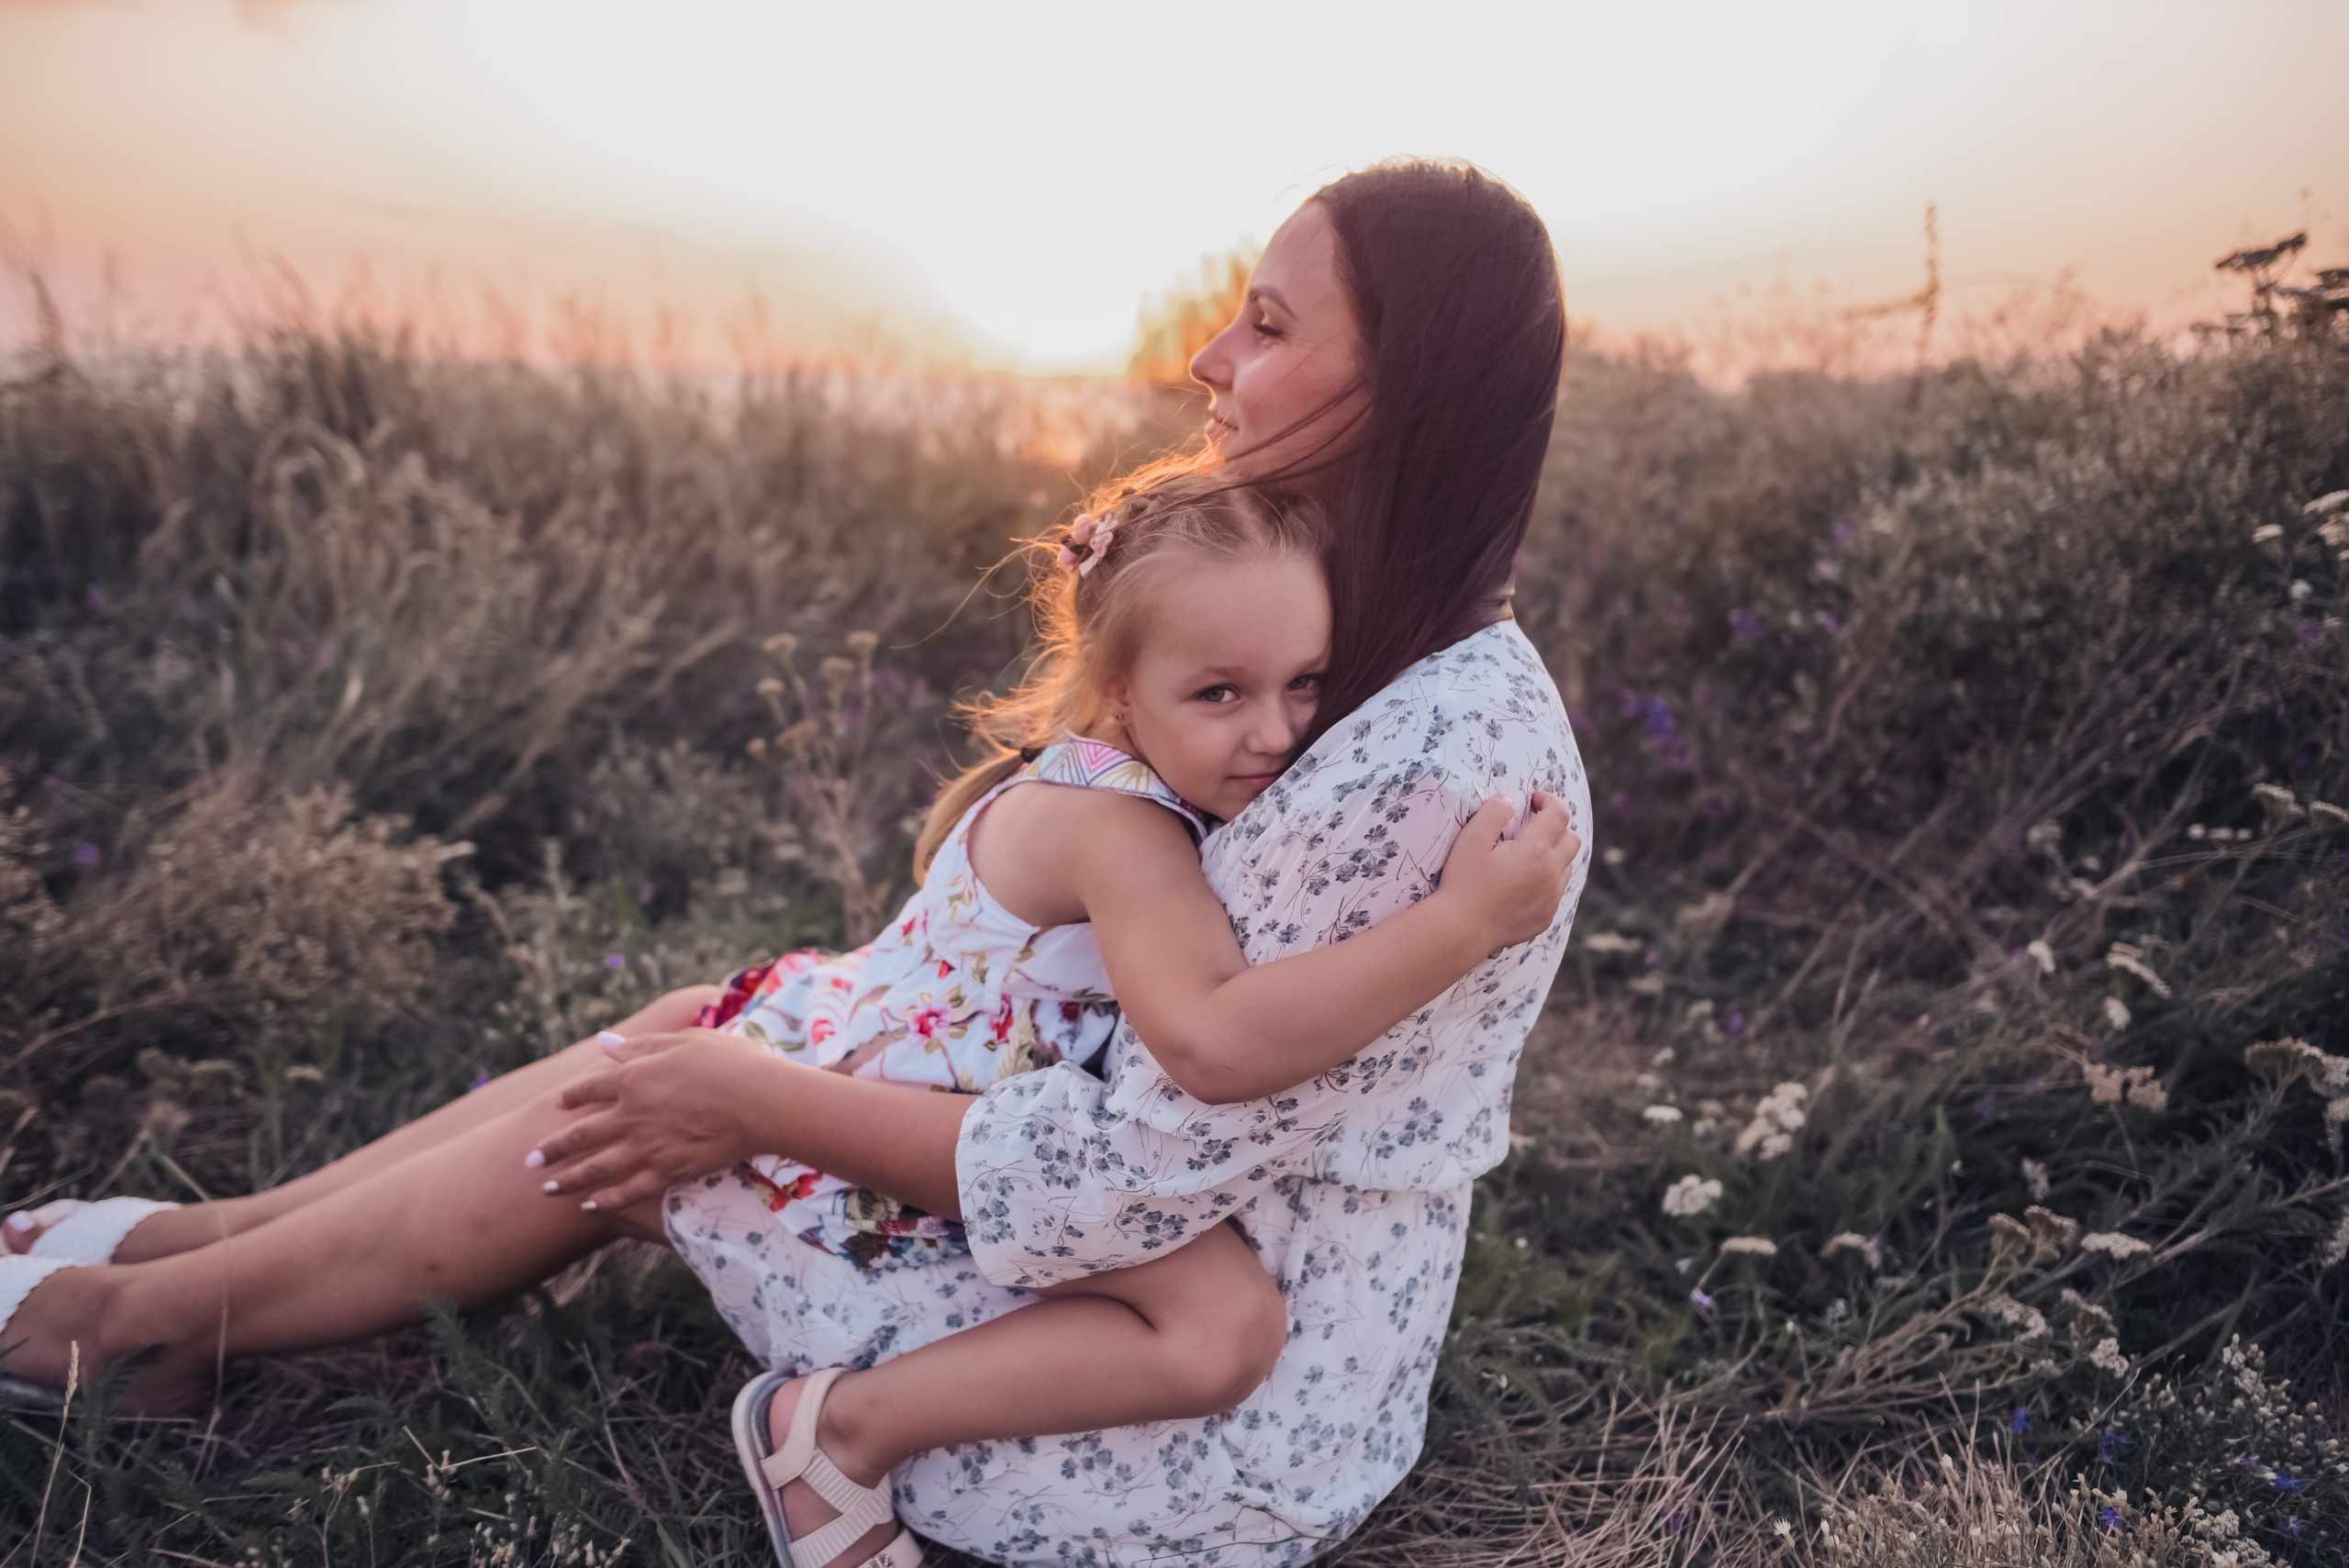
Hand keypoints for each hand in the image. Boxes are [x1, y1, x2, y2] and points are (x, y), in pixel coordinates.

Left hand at [531, 1028, 782, 1210]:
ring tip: (547, 1189)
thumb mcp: (685, 1040)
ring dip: (568, 1179)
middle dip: (552, 1148)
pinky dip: (605, 1200)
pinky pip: (628, 1190)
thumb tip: (603, 1044)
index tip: (556, 1105)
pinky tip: (589, 1206)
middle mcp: (631, 1113)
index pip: (592, 1087)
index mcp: (635, 1077)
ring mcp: (646, 1146)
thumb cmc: (732, 1062)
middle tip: (529, 1160)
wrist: (760, 1101)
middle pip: (581, 1133)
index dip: (571, 1096)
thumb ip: (642, 1046)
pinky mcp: (667, 1171)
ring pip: (596, 1167)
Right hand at [1436, 790, 1582, 949]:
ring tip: (1527, 855)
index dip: (1549, 800)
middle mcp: (1551, 874)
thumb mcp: (1472, 839)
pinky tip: (1523, 882)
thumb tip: (1509, 801)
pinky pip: (1557, 892)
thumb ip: (1494, 812)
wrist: (1461, 929)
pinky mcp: (1546, 917)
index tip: (1534, 799)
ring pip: (1567, 866)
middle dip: (1558, 826)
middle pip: (1573, 840)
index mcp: (1536, 850)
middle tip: (1533, 824)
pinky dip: (1548, 880)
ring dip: (1554, 854)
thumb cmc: (1463, 882)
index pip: (1559, 814)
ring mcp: (1551, 898)